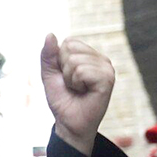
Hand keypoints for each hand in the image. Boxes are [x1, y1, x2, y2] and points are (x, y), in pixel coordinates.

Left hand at [40, 34, 114, 154]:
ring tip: (78, 89)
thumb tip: (50, 34)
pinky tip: (85, 92)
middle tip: (72, 85)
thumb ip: (48, 55)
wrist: (69, 122)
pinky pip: (82, 71)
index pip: (68, 42)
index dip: (60, 61)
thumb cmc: (62, 99)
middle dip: (64, 69)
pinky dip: (77, 84)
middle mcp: (101, 59)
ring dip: (70, 79)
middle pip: (70, 49)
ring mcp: (107, 68)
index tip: (66, 77)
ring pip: (74, 61)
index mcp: (89, 56)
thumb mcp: (49, 75)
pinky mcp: (108, 79)